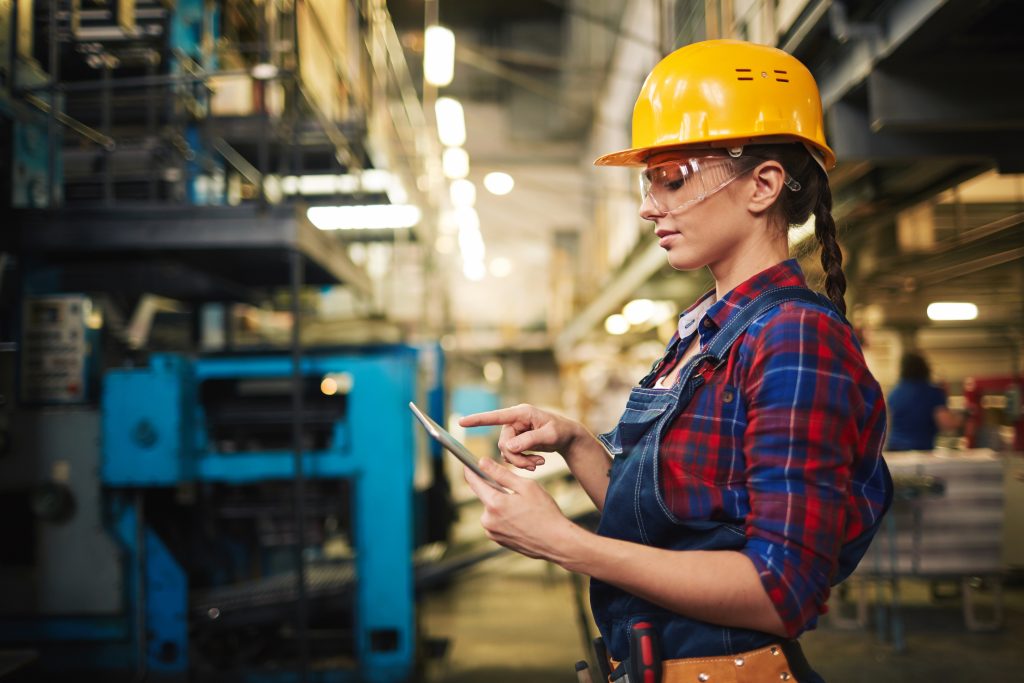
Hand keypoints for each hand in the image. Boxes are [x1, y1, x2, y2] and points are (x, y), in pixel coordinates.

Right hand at [458, 403, 581, 470]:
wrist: (568, 437)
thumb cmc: (561, 430)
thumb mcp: (550, 435)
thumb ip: (529, 440)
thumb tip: (509, 447)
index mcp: (521, 413)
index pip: (496, 416)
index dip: (478, 420)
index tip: (462, 422)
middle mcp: (514, 421)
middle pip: (503, 443)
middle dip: (517, 458)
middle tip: (534, 465)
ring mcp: (515, 432)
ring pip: (506, 452)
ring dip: (521, 462)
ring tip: (539, 463)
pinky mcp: (517, 441)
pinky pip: (512, 456)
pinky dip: (523, 462)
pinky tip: (537, 462)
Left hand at [463, 458, 575, 561]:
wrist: (556, 542)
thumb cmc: (544, 512)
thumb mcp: (526, 486)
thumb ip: (501, 473)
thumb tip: (482, 462)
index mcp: (494, 503)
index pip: (474, 482)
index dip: (471, 470)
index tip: (469, 462)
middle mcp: (488, 520)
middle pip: (485, 495)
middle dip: (496, 489)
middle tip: (517, 491)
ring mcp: (492, 532)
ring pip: (491, 509)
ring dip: (501, 504)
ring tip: (523, 508)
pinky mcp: (497, 540)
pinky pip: (496, 521)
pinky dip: (504, 516)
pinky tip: (521, 518)